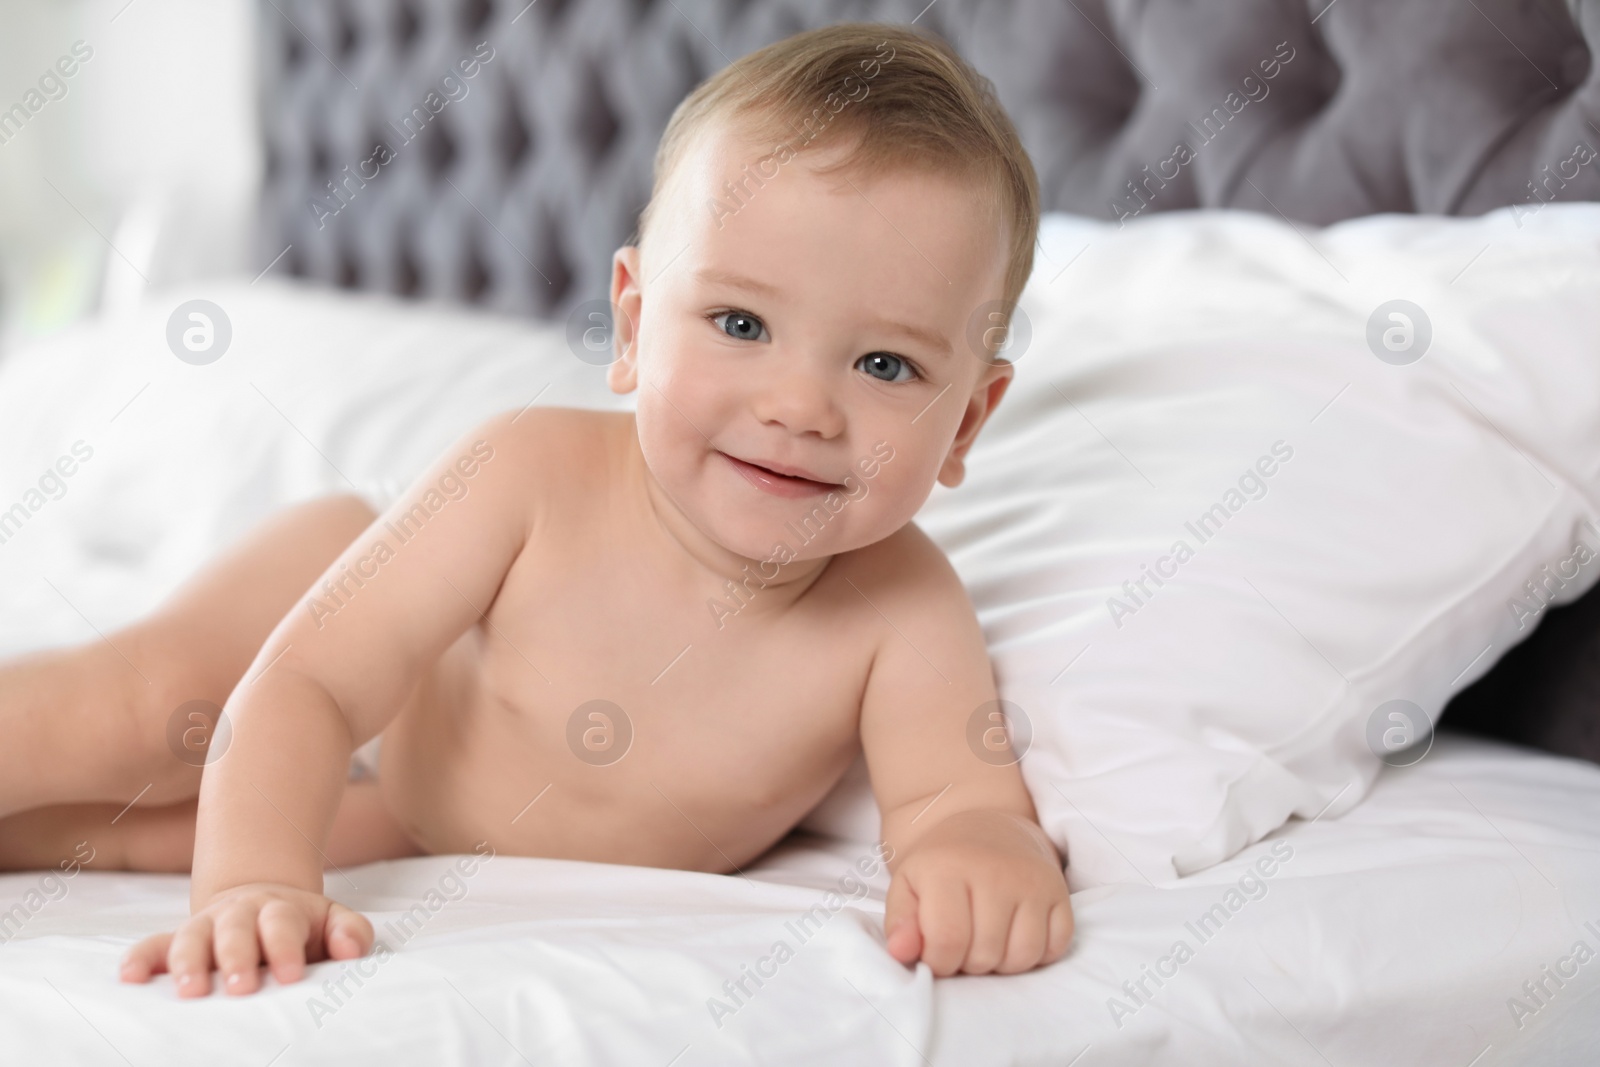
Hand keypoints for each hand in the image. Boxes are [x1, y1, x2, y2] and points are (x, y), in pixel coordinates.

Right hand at [119, 882, 372, 996]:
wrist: (262, 902)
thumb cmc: (303, 926)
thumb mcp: (333, 921)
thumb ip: (350, 932)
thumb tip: (350, 950)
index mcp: (279, 909)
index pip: (281, 924)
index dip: (285, 947)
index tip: (291, 975)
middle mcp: (238, 914)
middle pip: (235, 929)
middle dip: (237, 957)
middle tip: (242, 987)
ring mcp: (205, 926)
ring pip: (191, 936)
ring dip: (188, 962)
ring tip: (190, 990)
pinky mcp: (177, 942)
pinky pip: (154, 946)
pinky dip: (140, 958)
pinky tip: (129, 976)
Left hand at [883, 810, 1072, 975]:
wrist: (986, 823)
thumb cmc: (943, 863)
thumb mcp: (908, 883)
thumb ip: (900, 922)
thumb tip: (901, 953)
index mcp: (948, 868)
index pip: (947, 941)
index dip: (938, 962)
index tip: (936, 953)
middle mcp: (995, 872)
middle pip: (985, 955)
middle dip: (968, 963)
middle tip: (963, 942)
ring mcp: (1032, 881)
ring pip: (1022, 957)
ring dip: (1002, 963)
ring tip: (987, 941)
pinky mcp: (1059, 892)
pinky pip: (1055, 948)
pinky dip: (1036, 955)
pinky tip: (1015, 936)